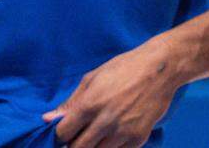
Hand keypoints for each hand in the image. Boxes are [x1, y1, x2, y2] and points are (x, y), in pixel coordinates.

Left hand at [43, 37, 179, 147]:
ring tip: (95, 135)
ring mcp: (122, 132)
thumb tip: (48, 119)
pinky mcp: (138, 139)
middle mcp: (105, 121)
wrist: (160, 69)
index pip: (63, 133)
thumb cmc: (123, 68)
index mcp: (90, 103)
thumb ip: (71, 102)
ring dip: (92, 147)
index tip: (65, 131)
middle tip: (77, 137)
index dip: (60, 134)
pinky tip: (112, 135)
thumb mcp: (93, 78)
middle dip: (73, 145)